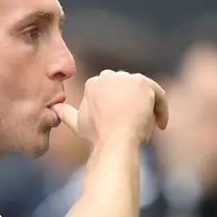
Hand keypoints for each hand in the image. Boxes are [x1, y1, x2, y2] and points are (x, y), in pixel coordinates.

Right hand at [52, 70, 166, 144]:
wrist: (114, 141)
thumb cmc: (96, 136)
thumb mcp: (77, 123)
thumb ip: (66, 114)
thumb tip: (54, 108)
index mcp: (93, 84)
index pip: (114, 93)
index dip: (120, 109)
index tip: (124, 124)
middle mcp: (107, 76)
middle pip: (129, 90)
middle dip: (135, 107)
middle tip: (139, 127)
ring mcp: (125, 78)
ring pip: (144, 93)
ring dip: (148, 109)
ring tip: (149, 127)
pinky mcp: (142, 83)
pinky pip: (158, 95)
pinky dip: (161, 109)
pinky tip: (161, 124)